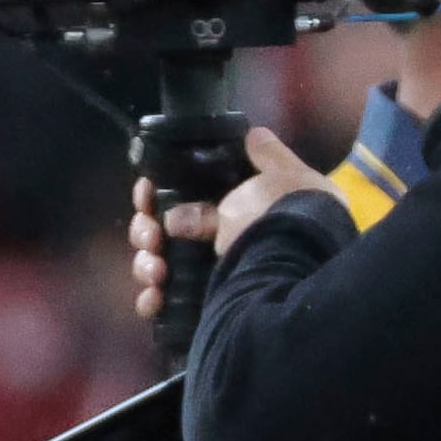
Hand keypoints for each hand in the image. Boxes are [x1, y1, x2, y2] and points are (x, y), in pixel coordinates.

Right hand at [126, 130, 324, 319]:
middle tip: (151, 235)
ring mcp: (215, 275)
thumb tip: (254, 135)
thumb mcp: (278, 175)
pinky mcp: (205, 305)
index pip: (186, 196)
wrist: (294, 266)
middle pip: (164, 232)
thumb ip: (265, 156)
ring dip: (146, 264)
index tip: (147, 192)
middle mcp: (227, 242)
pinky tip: (155, 297)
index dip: (159, 193)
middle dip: (146, 230)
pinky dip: (153, 300)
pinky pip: (166, 302)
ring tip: (156, 268)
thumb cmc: (285, 214)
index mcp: (242, 211)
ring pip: (159, 265)